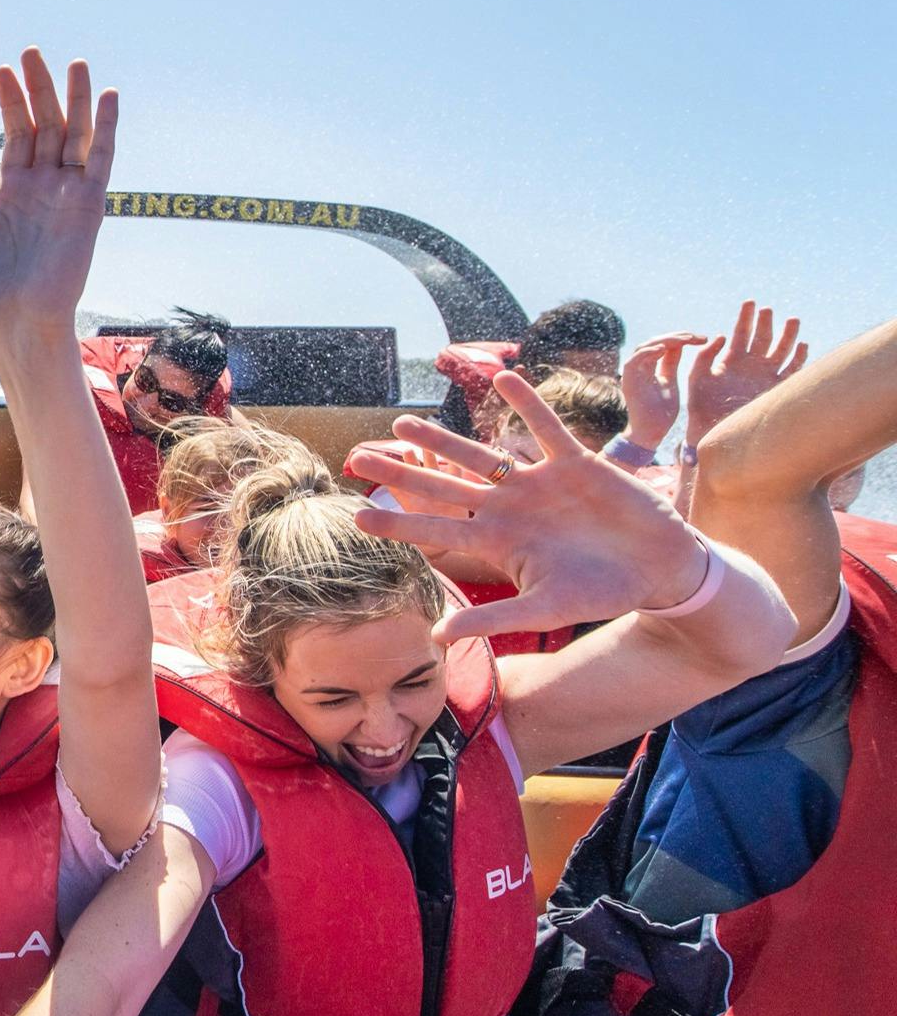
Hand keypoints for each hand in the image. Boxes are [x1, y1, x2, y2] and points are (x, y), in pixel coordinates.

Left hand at [0, 47, 117, 355]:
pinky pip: (99, 159)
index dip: (10, 102)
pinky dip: (105, 127)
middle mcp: (42, 187)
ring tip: (72, 62)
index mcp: (11, 192)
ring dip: (75, 98)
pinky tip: (107, 95)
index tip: (3, 70)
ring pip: (74, 135)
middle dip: (39, 89)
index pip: (15, 134)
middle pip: (45, 126)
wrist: (11, 321)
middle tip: (32, 52)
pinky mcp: (89, 206)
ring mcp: (66, 194)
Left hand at [351, 370, 709, 641]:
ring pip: (481, 454)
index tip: (358, 515)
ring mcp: (539, 483)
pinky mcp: (576, 463)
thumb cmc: (601, 594)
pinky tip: (503, 379)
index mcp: (498, 542)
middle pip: (444, 486)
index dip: (399, 522)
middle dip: (403, 472)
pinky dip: (527, 404)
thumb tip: (438, 637)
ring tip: (405, 422)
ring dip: (443, 440)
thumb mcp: (544, 610)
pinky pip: (546, 428)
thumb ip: (492, 619)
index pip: (437, 529)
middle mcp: (509, 508)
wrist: (657, 569)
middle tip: (359, 457)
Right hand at [621, 331, 701, 450]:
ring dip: (665, 341)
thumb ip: (671, 363)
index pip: (664, 345)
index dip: (682, 339)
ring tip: (685, 339)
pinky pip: (635, 360)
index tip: (703, 338)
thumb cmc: (661, 412)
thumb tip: (680, 345)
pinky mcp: (628, 380)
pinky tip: (664, 348)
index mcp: (648, 367)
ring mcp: (632, 373)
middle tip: (696, 336)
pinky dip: (649, 352)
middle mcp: (638, 367)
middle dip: (676, 337)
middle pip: (655, 343)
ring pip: (645, 347)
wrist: (651, 432)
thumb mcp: (670, 381)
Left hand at [685, 300, 807, 449]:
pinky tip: (802, 345)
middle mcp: (751, 364)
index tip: (750, 302)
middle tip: (767, 310)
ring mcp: (765, 374)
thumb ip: (705, 356)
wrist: (713, 430)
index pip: (741, 332)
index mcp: (732, 358)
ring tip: (791, 320)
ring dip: (788, 335)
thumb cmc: (701, 404)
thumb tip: (721, 336)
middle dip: (766, 323)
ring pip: (782, 349)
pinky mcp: (775, 387)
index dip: (746, 317)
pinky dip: (798, 358)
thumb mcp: (698, 376)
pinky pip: (791, 370)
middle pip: (763, 337)